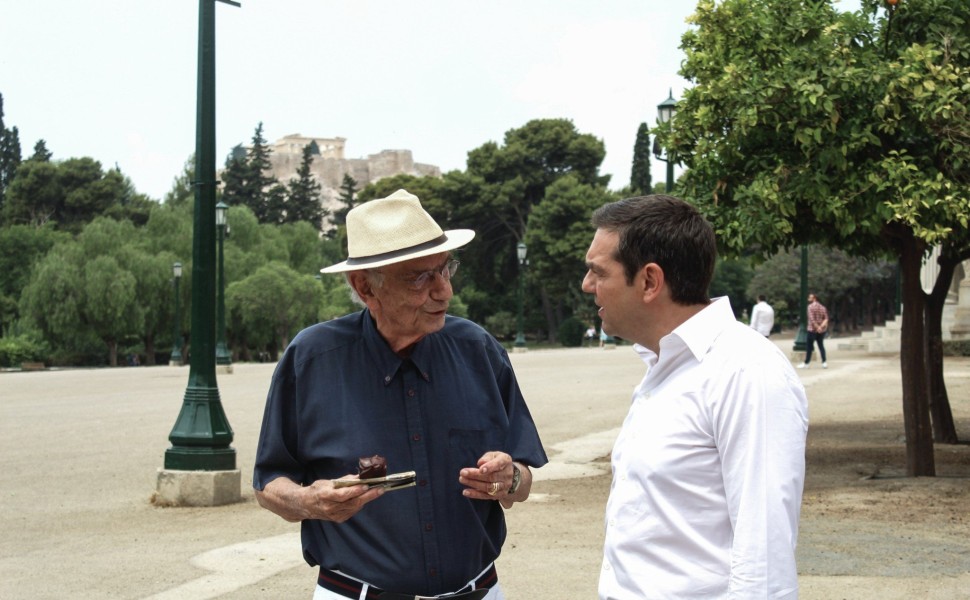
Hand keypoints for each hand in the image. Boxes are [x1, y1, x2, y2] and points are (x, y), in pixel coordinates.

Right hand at [255, 475, 383, 522]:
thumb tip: (359, 477)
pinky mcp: (338, 519)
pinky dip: (359, 504)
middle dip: (368, 495)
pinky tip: (364, 498)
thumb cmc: (316, 490)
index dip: (356, 490)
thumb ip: (343, 480)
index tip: (366, 485)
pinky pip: (352, 511)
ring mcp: (334, 515)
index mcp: (325, 496)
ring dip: (367, 499)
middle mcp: (330, 507)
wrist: (305, 505)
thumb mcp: (327, 482)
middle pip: (353, 502)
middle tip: (380, 489)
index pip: (343, 494)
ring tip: (377, 491)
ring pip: (355, 507)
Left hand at [458, 451, 513, 499]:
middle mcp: (507, 475)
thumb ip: (487, 457)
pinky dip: (475, 494)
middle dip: (475, 475)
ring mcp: (504, 486)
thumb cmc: (496, 461)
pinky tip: (466, 492)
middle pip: (491, 477)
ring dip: (474, 484)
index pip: (498, 464)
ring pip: (488, 487)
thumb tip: (480, 463)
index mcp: (506, 461)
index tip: (480, 469)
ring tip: (462, 480)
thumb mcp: (493, 455)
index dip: (489, 467)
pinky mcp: (499, 495)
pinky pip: (486, 496)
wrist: (508, 473)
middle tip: (462, 473)